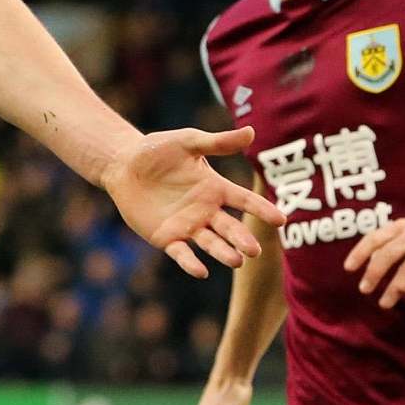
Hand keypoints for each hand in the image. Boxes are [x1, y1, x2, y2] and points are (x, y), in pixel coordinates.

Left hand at [99, 127, 282, 278]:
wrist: (123, 165)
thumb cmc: (158, 150)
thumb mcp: (188, 142)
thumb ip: (218, 143)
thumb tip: (252, 132)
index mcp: (215, 188)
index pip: (244, 200)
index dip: (262, 209)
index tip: (281, 220)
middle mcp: (206, 210)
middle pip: (230, 228)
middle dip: (242, 239)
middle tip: (255, 250)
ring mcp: (187, 226)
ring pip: (210, 243)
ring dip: (223, 253)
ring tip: (237, 261)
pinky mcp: (167, 238)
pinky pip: (181, 253)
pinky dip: (190, 263)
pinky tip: (201, 271)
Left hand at [343, 209, 404, 308]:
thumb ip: (391, 244)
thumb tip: (368, 263)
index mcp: (402, 226)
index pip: (375, 237)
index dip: (360, 252)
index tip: (348, 268)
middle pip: (388, 253)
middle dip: (374, 273)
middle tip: (364, 289)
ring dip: (393, 286)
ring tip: (384, 303)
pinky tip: (403, 291)